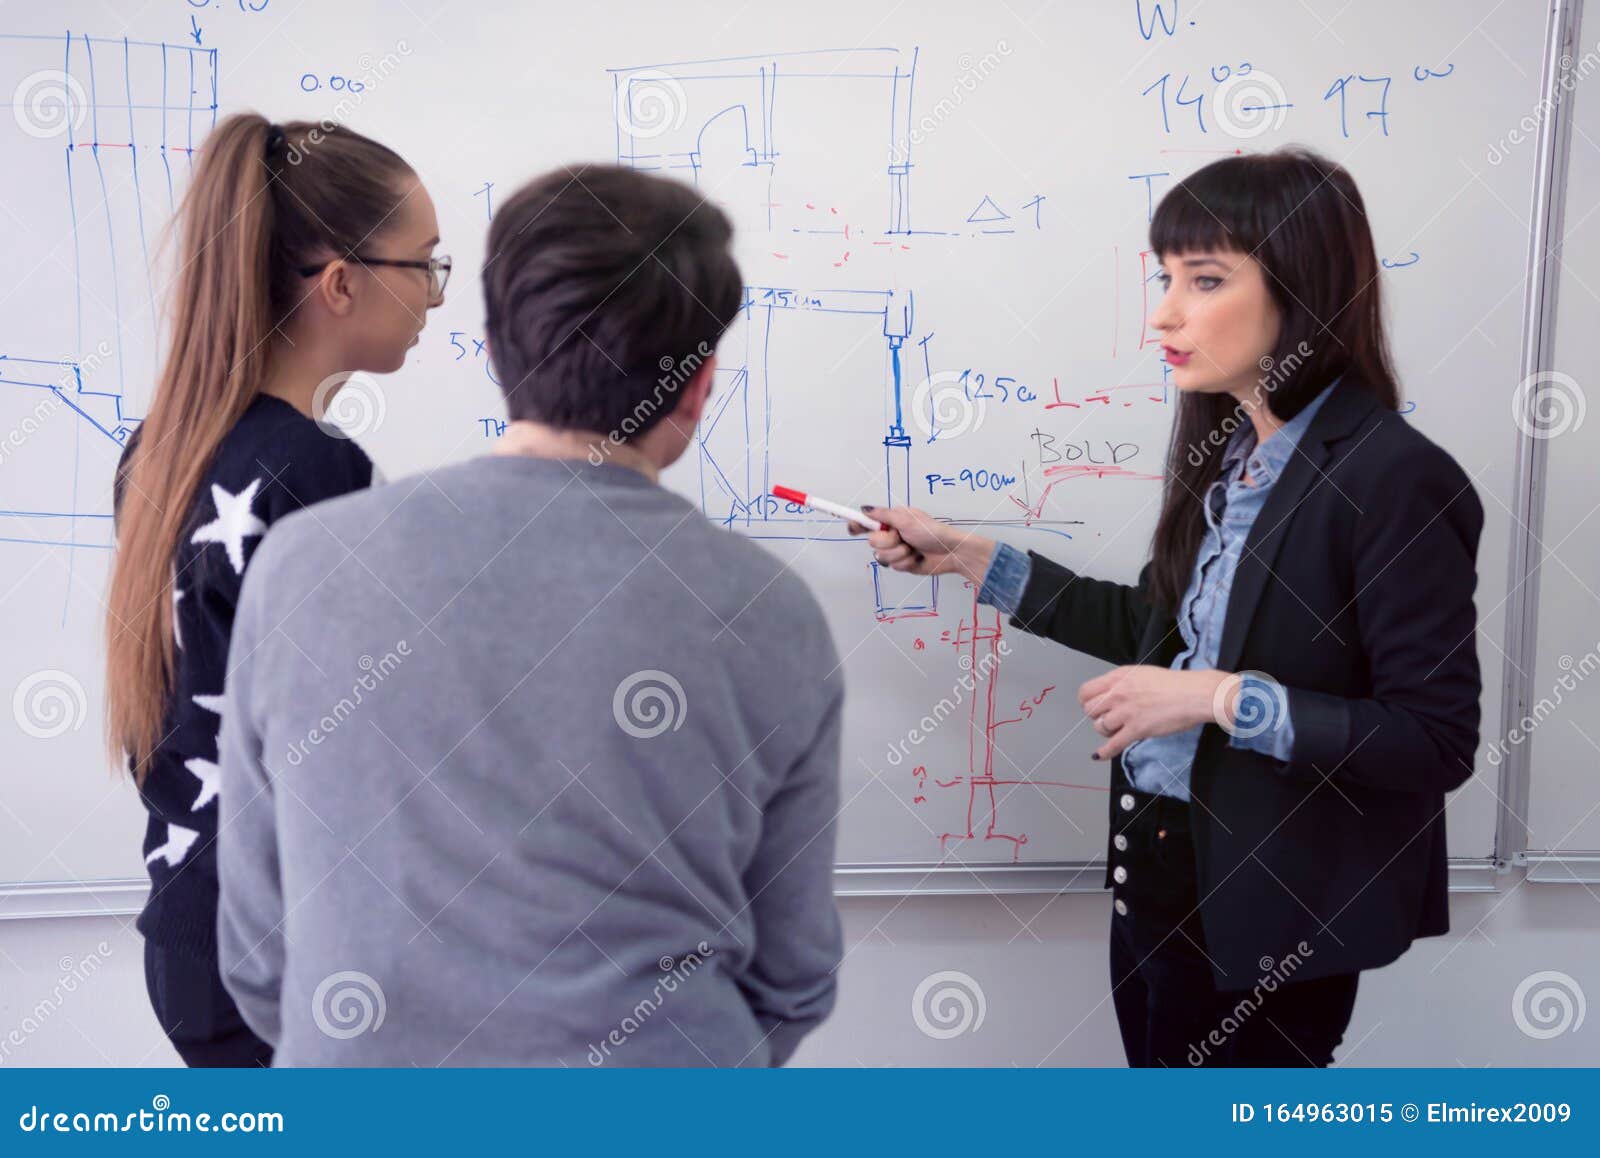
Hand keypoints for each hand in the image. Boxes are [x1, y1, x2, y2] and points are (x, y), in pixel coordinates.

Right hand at [847, 506, 995, 582]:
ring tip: (913, 549)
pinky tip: (916, 558)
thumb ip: (884, 515)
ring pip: (882, 556)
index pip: (868, 521)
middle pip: (873, 542)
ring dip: (899, 554)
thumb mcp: (907, 520)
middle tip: (903, 538)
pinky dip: (905, 563)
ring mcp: (896, 549)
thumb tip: (864, 508)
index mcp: (891, 520)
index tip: (852, 527)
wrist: (950, 553)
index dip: (857, 524)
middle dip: (889, 542)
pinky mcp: (902, 563)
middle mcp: (892, 534)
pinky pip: (893, 566)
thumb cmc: (932, 532)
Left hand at [1078, 666, 1239, 759]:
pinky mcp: (1136, 729)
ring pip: (1099, 726)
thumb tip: (1112, 693)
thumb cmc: (1174, 685)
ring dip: (1106, 730)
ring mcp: (1126, 712)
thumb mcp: (1142, 674)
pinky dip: (1105, 752)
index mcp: (1119, 677)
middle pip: (1089, 709)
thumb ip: (1123, 683)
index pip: (1086, 691)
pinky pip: (1113, 744)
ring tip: (1117, 730)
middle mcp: (1118, 693)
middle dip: (1096, 716)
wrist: (1194, 694)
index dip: (1087, 701)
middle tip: (1107, 718)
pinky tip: (1100, 755)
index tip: (1093, 706)